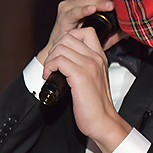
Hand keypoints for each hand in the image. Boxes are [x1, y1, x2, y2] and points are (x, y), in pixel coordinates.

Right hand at [37, 0, 117, 64]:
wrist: (62, 48)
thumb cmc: (80, 36)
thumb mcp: (102, 29)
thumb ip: (116, 27)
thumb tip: (133, 26)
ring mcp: (68, 6)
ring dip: (99, 2)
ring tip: (111, 5)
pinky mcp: (63, 16)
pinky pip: (75, 11)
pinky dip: (84, 10)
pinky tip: (92, 10)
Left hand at [44, 28, 131, 152]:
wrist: (103, 121)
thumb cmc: (96, 104)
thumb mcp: (94, 78)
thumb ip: (85, 65)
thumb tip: (65, 59)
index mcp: (101, 57)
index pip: (86, 31)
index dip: (68, 38)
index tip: (62, 54)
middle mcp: (96, 58)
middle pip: (69, 37)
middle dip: (55, 49)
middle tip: (53, 65)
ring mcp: (89, 66)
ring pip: (62, 48)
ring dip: (50, 59)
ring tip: (51, 72)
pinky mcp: (80, 76)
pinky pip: (59, 61)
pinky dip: (49, 67)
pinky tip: (50, 77)